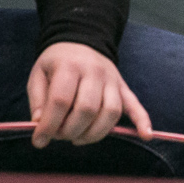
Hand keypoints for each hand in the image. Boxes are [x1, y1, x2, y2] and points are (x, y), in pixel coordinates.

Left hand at [27, 42, 152, 147]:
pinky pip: (136, 106)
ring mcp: (113, 81)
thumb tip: (41, 124)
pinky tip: (145, 135)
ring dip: (94, 133)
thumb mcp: (38, 75)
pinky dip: (142, 121)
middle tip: (60, 137)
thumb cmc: (57, 63)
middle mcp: (95, 73)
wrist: (81, 41)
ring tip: (78, 139)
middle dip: (71, 130)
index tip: (40, 140)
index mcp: (69, 67)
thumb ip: (38, 100)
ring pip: (110, 112)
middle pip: (87, 109)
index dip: (50, 124)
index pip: (61, 101)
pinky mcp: (124, 88)